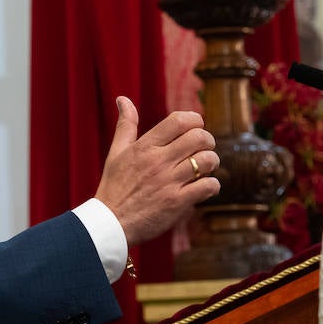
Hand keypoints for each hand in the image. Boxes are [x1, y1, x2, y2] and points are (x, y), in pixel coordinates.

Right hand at [95, 97, 219, 246]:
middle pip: (198, 137)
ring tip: (206, 167)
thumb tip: (123, 99)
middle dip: (207, 140)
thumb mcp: (116, 153)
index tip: (196, 127)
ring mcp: (169, 182)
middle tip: (204, 148)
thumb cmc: (114, 187)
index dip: (194, 120)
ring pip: (206, 160)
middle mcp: (158, 161)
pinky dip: (212, 185)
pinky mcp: (177, 203)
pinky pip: (207, 186)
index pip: (179, 121)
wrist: (110, 224)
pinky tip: (205, 187)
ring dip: (212, 162)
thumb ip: (125, 125)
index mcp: (145, 147)